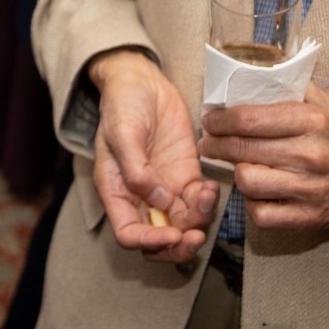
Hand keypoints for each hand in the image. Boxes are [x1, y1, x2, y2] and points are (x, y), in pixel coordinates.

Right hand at [87, 49, 217, 261]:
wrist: (142, 82)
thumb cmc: (123, 104)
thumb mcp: (122, 132)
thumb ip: (136, 169)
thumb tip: (157, 201)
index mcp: (116, 192)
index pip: (129, 234)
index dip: (150, 242)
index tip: (172, 234)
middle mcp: (140, 198)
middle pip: (158, 240)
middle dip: (178, 246)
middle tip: (195, 237)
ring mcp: (165, 189)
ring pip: (183, 225)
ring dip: (197, 222)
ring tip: (206, 198)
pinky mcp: (185, 177)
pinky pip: (199, 202)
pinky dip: (208, 202)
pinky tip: (211, 187)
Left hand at [198, 83, 328, 231]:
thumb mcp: (326, 103)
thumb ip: (291, 86)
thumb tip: (253, 70)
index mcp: (311, 121)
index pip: (249, 118)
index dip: (221, 119)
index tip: (211, 119)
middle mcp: (309, 154)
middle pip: (242, 149)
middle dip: (216, 144)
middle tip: (209, 142)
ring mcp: (309, 189)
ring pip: (247, 181)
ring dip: (236, 173)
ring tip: (235, 165)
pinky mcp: (310, 217)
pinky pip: (262, 214)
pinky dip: (252, 204)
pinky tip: (257, 192)